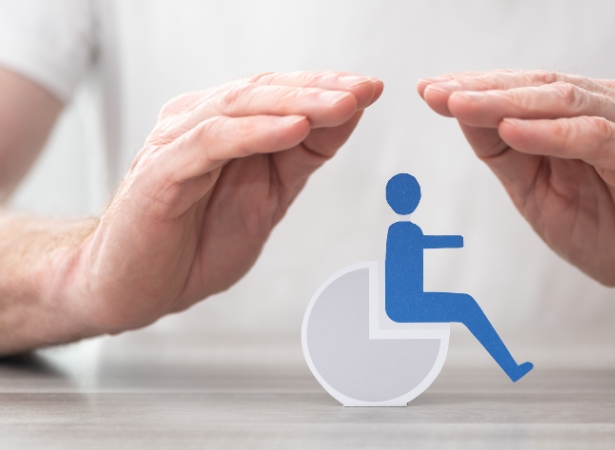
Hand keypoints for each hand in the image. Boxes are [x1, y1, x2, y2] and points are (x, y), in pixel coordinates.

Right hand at [61, 71, 381, 332]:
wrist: (139, 288)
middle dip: (321, 89)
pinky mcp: (161, 171)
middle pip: (265, 89)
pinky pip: (212, 142)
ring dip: (297, 103)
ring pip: (241, 105)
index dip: (327, 86)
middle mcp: (200, 123)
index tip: (371, 88)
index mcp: (226, 126)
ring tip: (341, 104)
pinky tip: (293, 129)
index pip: (281, 92)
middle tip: (364, 89)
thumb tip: (346, 116)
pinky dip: (255, 133)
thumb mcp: (270, 195)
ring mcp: (178, 143)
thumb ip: (301, 155)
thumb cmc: (196, 242)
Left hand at [417, 70, 614, 308]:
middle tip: (434, 91)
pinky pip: (598, 138)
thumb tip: (463, 118)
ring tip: (458, 104)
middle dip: (480, 89)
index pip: (522, 91)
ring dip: (506, 103)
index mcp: (582, 115)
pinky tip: (513, 131)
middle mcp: (610, 110)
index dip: (474, 88)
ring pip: (564, 102)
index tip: (427, 90)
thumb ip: (510, 158)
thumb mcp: (544, 196)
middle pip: (538, 88)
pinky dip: (553, 133)